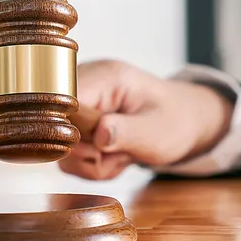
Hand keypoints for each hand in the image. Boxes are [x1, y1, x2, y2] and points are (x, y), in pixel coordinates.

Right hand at [57, 59, 233, 179]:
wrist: (183, 121)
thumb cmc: (175, 121)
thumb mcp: (157, 131)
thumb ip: (127, 132)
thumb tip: (99, 134)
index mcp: (107, 78)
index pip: (62, 100)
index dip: (71, 132)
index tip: (97, 149)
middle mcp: (86, 85)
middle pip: (56, 127)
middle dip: (88, 154)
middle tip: (119, 155)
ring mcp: (80, 103)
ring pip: (61, 146)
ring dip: (92, 162)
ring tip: (122, 154)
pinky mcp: (78, 121)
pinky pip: (70, 152)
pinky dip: (92, 163)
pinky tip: (114, 155)